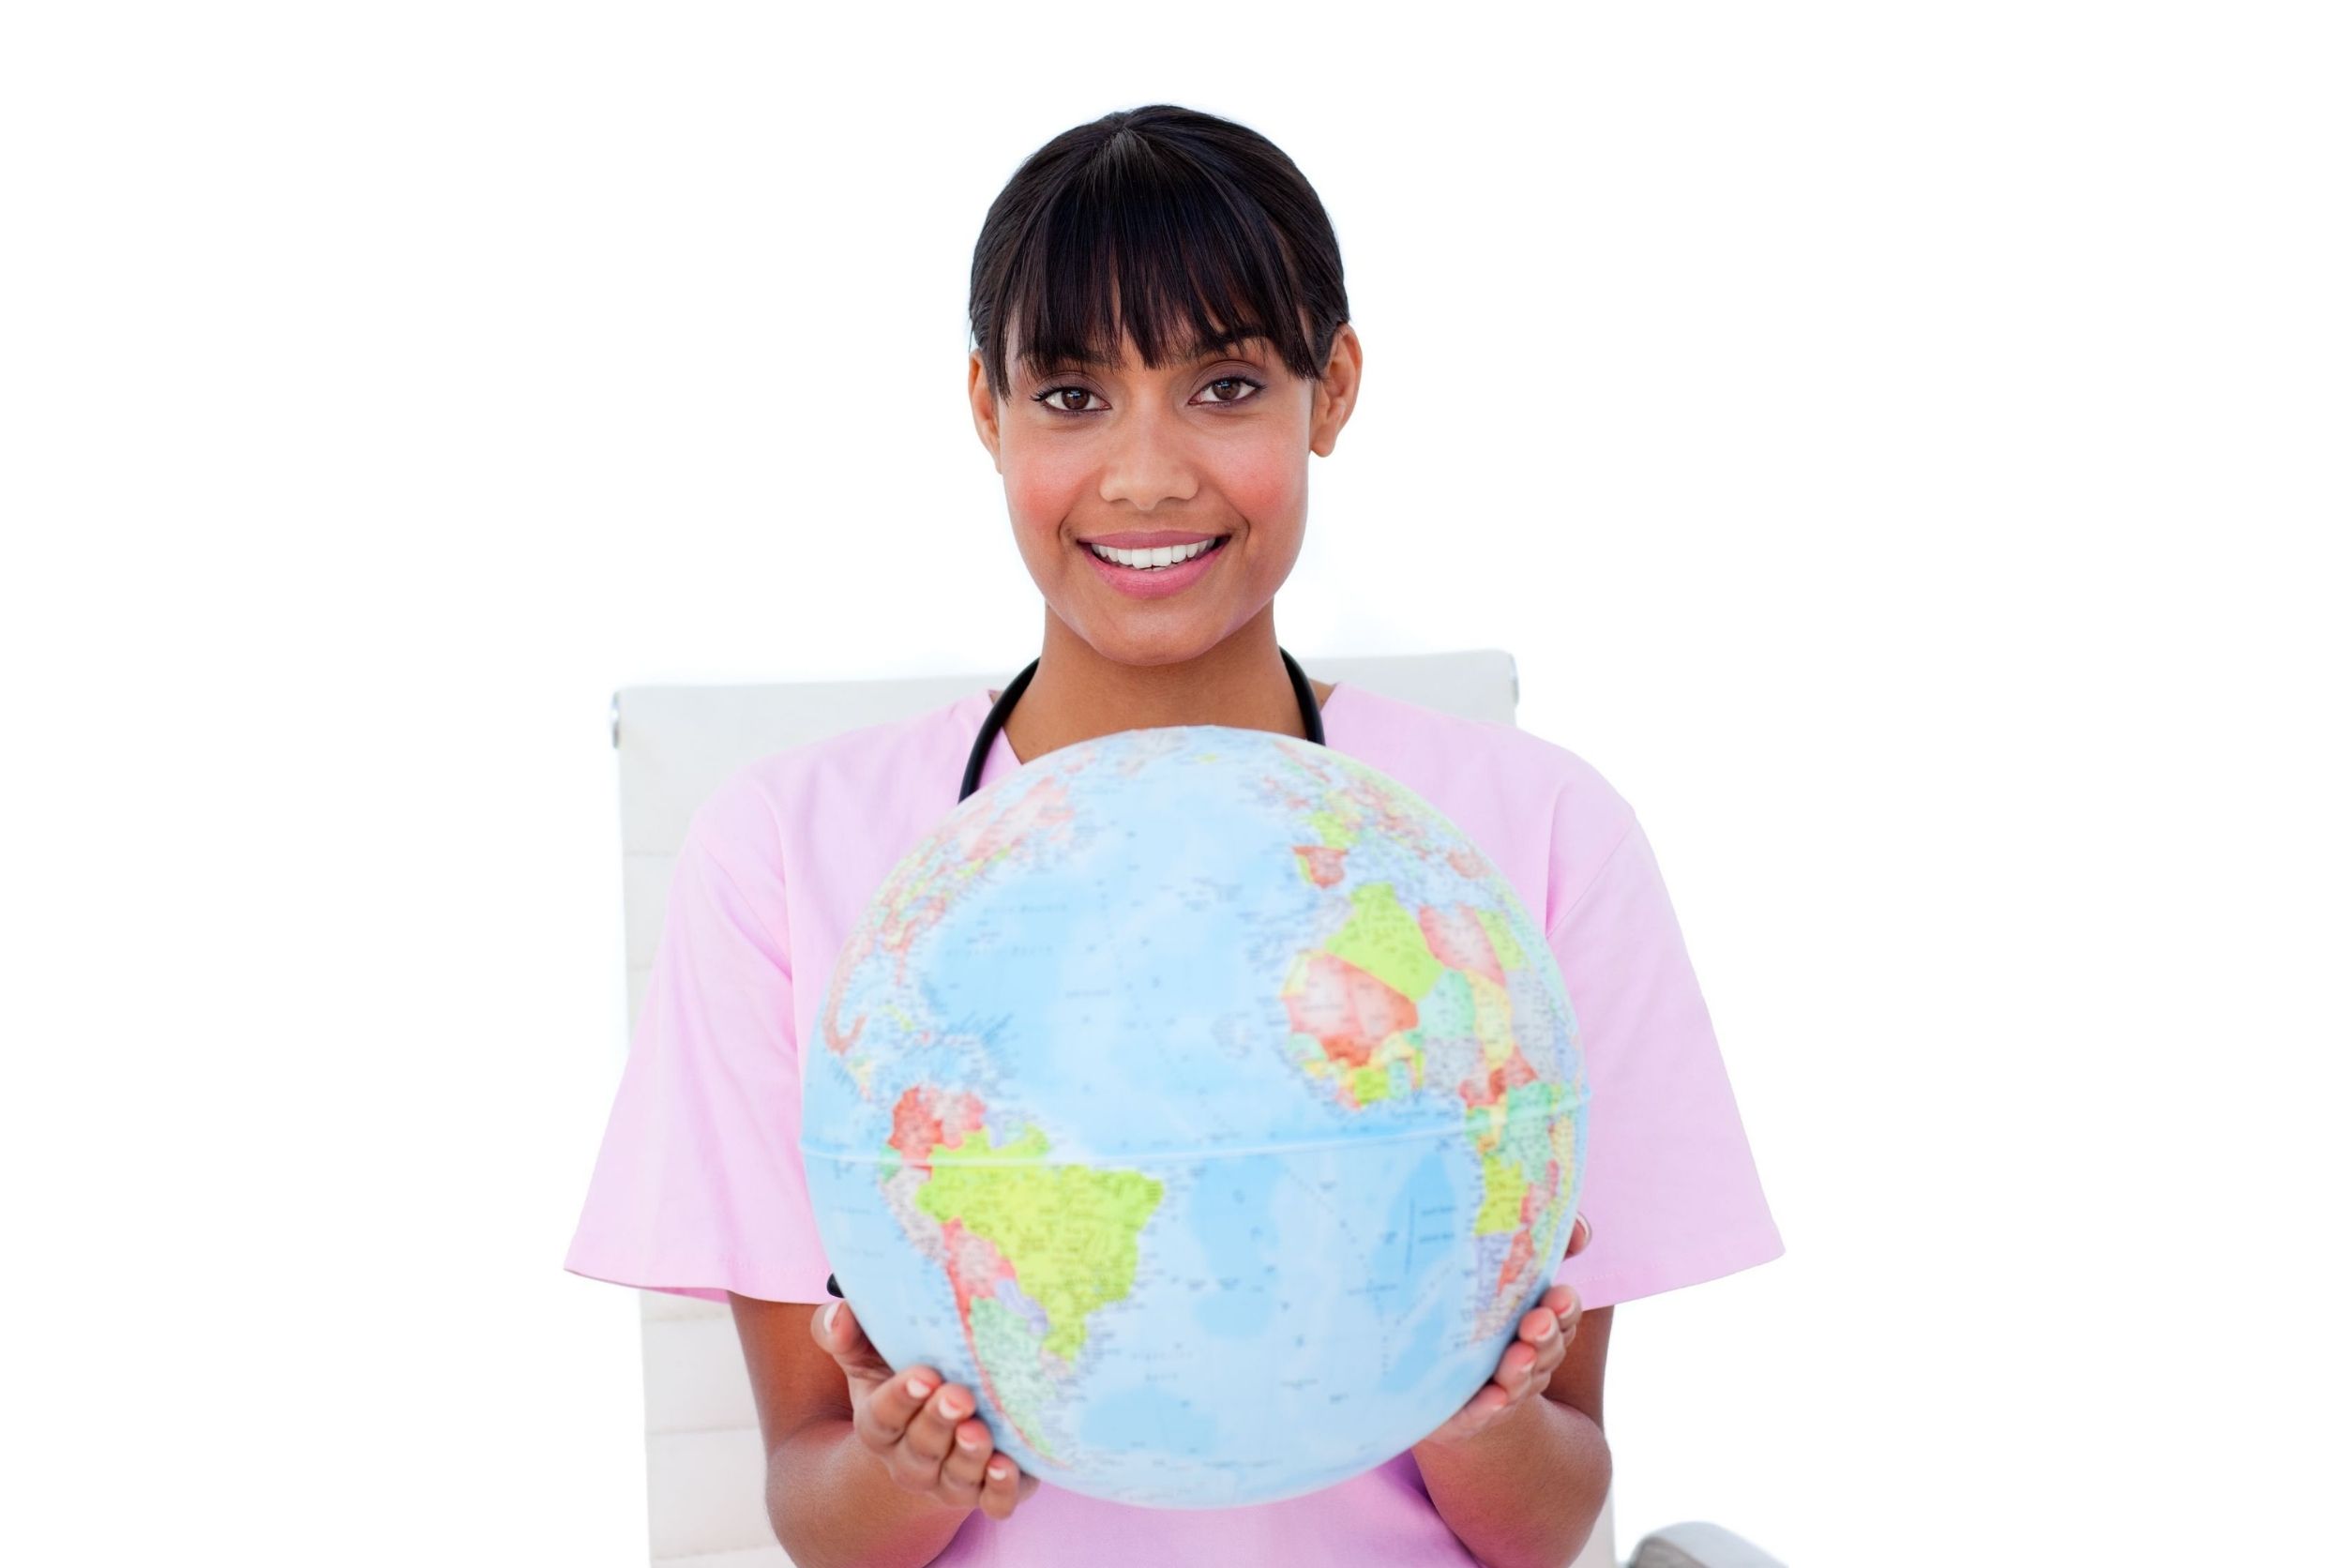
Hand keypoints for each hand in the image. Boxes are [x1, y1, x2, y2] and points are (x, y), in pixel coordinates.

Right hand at [811, 1296, 1041, 1520]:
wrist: (928, 1433)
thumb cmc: (898, 1378)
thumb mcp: (866, 1354)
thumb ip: (845, 1333)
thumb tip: (839, 1315)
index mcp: (879, 1425)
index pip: (883, 1416)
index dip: (902, 1398)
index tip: (924, 1375)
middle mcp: (910, 1460)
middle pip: (921, 1447)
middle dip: (939, 1422)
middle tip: (959, 1396)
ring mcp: (947, 1480)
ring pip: (955, 1477)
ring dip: (968, 1456)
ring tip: (979, 1431)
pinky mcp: (987, 1491)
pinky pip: (993, 1502)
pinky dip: (1001, 1490)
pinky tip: (1009, 1468)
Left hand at [1416, 1212, 1591, 1448]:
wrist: (1423, 1374)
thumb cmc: (1470, 1309)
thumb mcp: (1506, 1269)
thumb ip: (1548, 1243)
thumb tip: (1581, 1231)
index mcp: (1535, 1323)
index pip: (1561, 1316)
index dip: (1564, 1308)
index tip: (1558, 1297)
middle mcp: (1521, 1358)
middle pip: (1545, 1350)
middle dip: (1545, 1337)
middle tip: (1537, 1322)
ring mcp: (1493, 1388)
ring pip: (1517, 1382)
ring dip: (1521, 1370)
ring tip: (1518, 1356)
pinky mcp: (1459, 1412)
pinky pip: (1476, 1414)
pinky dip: (1488, 1408)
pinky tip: (1493, 1398)